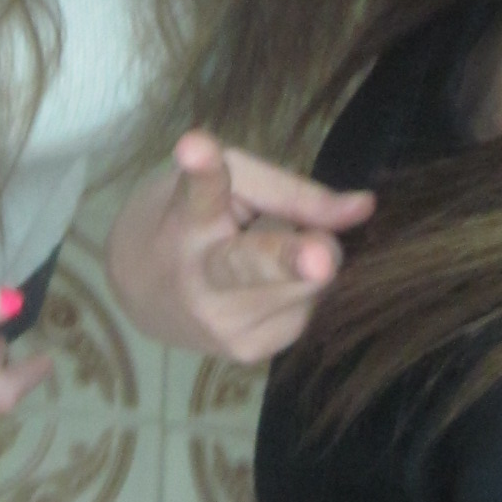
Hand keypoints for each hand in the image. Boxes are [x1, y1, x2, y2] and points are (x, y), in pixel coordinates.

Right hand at [104, 133, 373, 362]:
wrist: (136, 294)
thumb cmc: (186, 220)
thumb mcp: (228, 183)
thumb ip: (291, 191)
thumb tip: (365, 207)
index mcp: (185, 220)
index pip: (197, 191)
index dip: (201, 168)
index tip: (194, 146)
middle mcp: (199, 280)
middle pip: (250, 267)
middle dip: (286, 263)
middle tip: (320, 257)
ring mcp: (223, 327)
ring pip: (306, 286)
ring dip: (307, 260)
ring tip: (270, 247)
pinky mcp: (248, 354)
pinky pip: (306, 309)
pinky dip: (300, 290)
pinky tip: (269, 283)